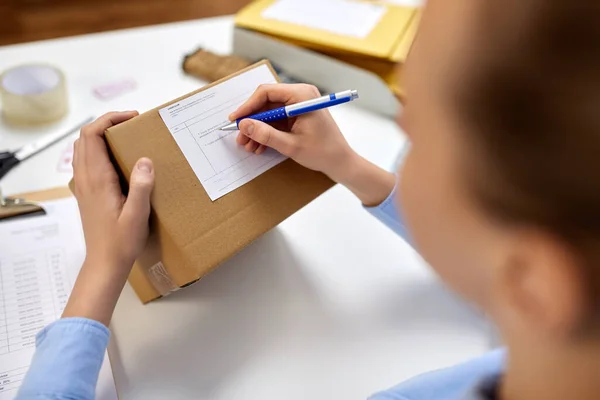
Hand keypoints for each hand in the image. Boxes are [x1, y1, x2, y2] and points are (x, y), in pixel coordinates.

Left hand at [64, 111, 154, 324]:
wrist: (104, 263)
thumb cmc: (121, 242)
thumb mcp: (137, 215)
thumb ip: (140, 186)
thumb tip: (144, 160)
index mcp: (97, 180)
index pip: (92, 136)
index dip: (109, 120)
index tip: (132, 118)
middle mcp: (86, 179)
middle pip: (85, 138)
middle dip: (106, 124)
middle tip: (132, 125)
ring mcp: (84, 186)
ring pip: (83, 149)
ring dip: (101, 136)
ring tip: (127, 138)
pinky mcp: (87, 193)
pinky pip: (87, 161)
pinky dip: (99, 150)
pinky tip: (120, 160)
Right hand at [230, 84, 355, 182]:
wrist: (340, 162)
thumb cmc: (323, 152)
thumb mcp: (291, 145)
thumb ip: (266, 134)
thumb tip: (244, 125)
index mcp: (302, 95)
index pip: (266, 92)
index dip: (247, 106)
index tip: (235, 120)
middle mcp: (300, 95)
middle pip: (265, 102)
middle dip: (252, 121)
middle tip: (240, 137)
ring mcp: (298, 105)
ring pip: (269, 113)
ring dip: (257, 129)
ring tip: (249, 146)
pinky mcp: (297, 115)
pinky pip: (276, 120)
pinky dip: (267, 132)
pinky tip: (259, 146)